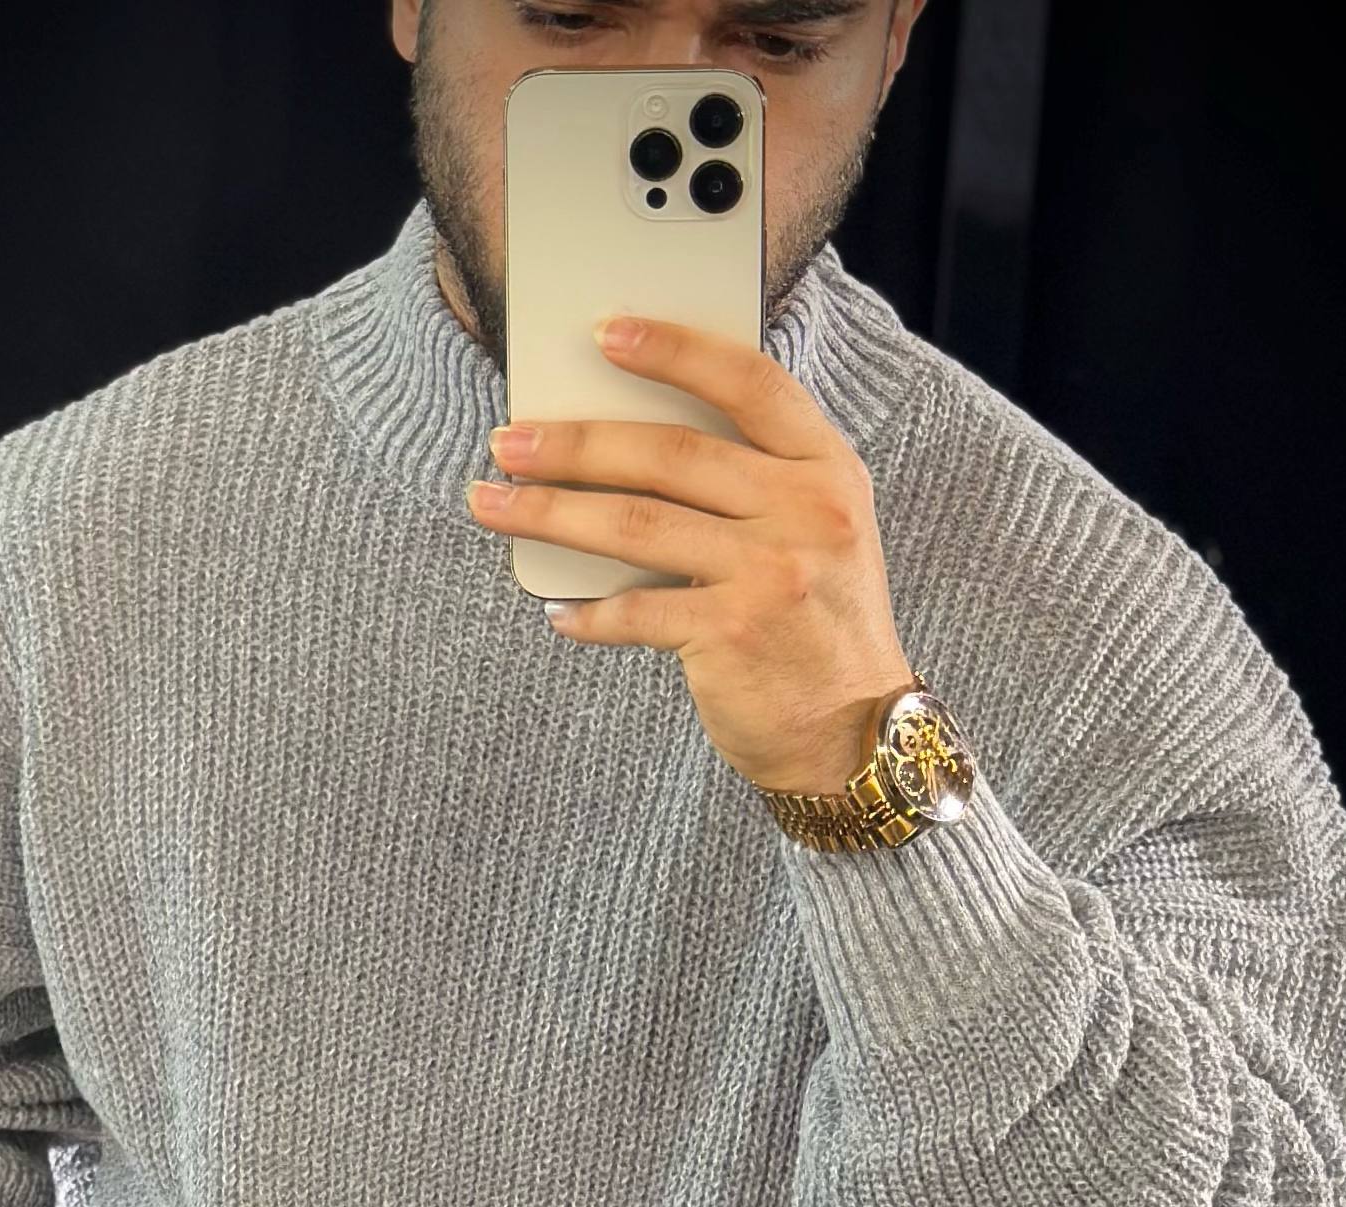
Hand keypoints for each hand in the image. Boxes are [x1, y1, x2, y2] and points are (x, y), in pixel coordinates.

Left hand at [464, 313, 916, 794]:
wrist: (853, 735)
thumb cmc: (816, 628)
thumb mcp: (816, 535)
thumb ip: (752, 485)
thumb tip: (622, 445)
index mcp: (827, 471)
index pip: (749, 383)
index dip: (675, 350)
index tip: (605, 333)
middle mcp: (806, 513)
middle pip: (670, 453)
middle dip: (576, 442)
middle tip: (508, 441)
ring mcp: (770, 573)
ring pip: (637, 524)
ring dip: (553, 513)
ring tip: (492, 503)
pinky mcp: (733, 635)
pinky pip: (636, 611)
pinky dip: (589, 612)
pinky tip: (556, 609)